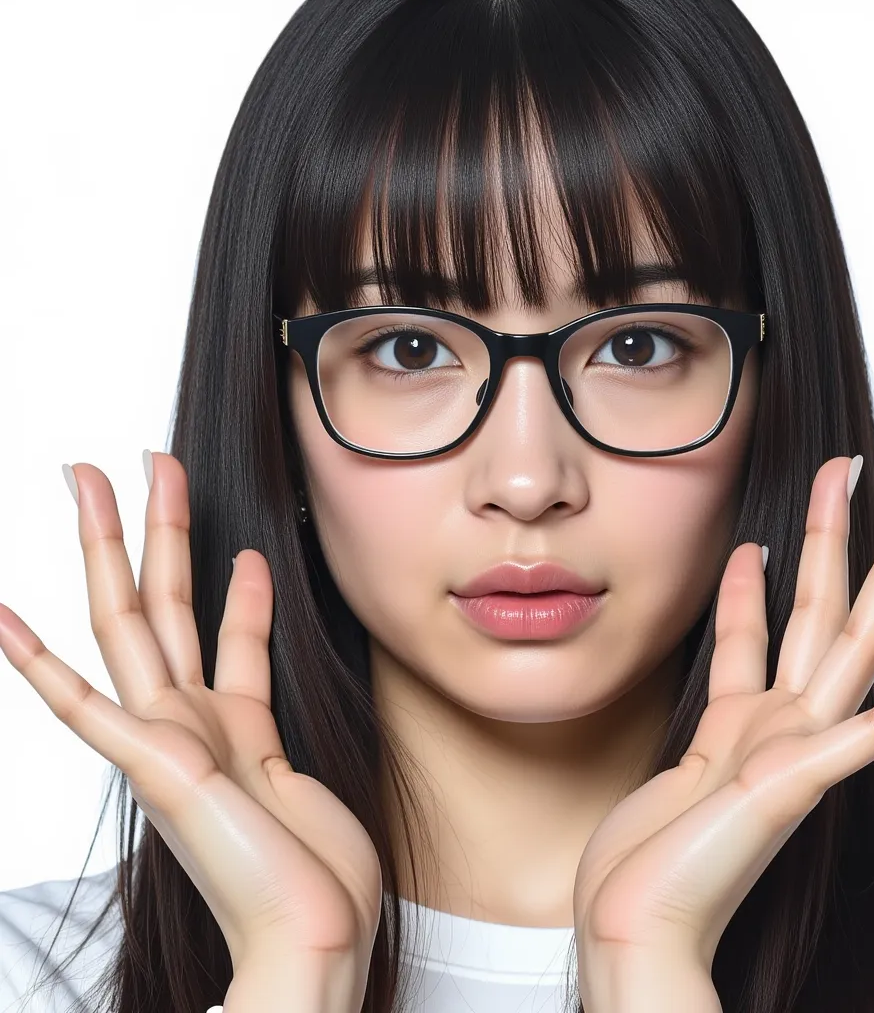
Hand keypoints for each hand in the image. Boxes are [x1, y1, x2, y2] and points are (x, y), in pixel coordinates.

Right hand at [0, 453, 381, 1006]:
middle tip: (142, 462)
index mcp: (230, 729)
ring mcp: (166, 738)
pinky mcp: (152, 763)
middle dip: (153, 527)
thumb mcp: (300, 774)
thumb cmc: (316, 872)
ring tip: (91, 478)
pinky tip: (1, 617)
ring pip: (130, 618)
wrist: (311, 937)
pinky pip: (84, 704)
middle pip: (163, 602)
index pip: (224, 634)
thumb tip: (271, 712)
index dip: (237, 586)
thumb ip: (268, 724)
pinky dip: (37, 663)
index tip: (239, 547)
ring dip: (110, 543)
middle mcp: (189, 725)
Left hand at [573, 455, 873, 997]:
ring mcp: (797, 749)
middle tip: (856, 469)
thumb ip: (698, 748)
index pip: (749, 634)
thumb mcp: (666, 784)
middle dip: (837, 534)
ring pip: (852, 637)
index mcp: (739, 729)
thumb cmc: (641, 871)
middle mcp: (778, 729)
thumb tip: (701, 731)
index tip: (752, 539)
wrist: (636, 933)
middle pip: (818, 610)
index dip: (747, 582)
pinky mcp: (803, 779)